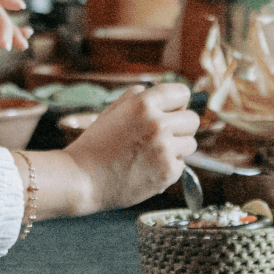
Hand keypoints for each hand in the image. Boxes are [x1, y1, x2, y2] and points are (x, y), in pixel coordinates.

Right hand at [65, 83, 199, 210]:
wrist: (80, 180)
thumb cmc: (95, 145)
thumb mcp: (113, 111)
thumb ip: (138, 97)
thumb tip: (164, 94)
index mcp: (144, 103)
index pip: (182, 93)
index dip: (176, 103)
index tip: (169, 112)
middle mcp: (157, 123)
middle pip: (193, 119)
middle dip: (180, 127)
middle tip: (161, 136)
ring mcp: (164, 149)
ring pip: (191, 143)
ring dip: (176, 148)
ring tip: (152, 154)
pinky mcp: (168, 172)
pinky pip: (182, 165)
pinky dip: (169, 167)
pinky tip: (148, 169)